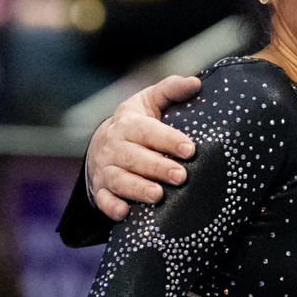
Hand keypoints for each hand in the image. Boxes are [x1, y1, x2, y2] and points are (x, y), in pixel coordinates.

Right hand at [85, 75, 201, 218]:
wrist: (101, 146)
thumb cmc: (136, 123)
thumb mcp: (150, 101)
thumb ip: (171, 90)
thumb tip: (196, 83)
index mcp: (127, 123)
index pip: (146, 130)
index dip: (167, 139)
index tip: (190, 149)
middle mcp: (114, 146)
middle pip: (134, 157)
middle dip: (157, 167)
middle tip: (181, 176)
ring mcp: (105, 169)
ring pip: (119, 180)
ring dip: (137, 188)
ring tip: (158, 195)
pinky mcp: (100, 190)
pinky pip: (104, 200)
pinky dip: (112, 207)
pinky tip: (125, 213)